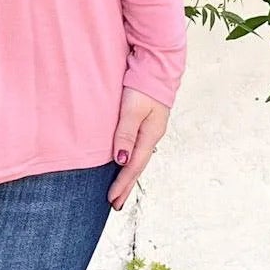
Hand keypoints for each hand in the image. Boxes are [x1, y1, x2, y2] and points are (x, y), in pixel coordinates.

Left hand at [108, 87, 168, 209]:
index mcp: (150, 134)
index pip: (134, 165)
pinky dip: (130, 161)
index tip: (112, 199)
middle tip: (115, 204)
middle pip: (137, 166)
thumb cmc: (144, 84)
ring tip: (119, 191)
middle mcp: (152, 135)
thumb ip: (125, 133)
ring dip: (127, 176)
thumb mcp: (133, 108)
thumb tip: (121, 160)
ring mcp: (150, 129)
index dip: (122, 183)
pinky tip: (125, 164)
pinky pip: (136, 148)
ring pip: (137, 158)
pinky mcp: (145, 122)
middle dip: (126, 186)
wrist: (158, 65)